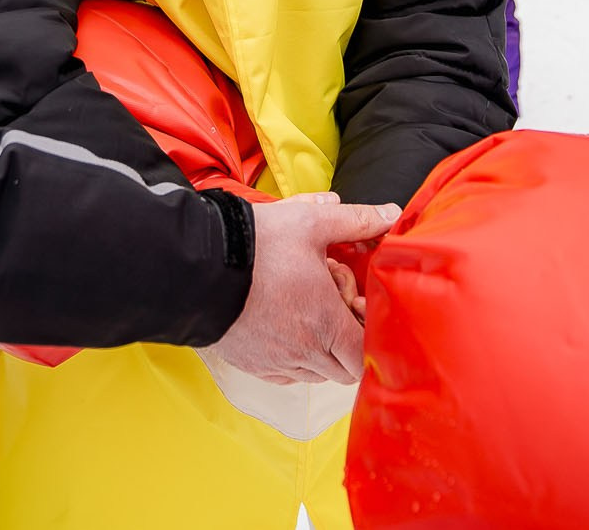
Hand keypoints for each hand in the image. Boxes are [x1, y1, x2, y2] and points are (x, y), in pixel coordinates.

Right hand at [207, 193, 399, 385]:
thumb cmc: (256, 245)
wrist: (197, 264)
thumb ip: (356, 221)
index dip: (367, 331)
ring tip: (302, 303)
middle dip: (346, 337)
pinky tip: (284, 321)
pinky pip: (286, 374)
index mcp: (325, 324)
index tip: (353, 302)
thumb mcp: (310, 222)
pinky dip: (295, 356)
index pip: (365, 356)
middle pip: (344, 368)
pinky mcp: (252, 365)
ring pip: (316, 371)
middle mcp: (303, 353)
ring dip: (320, 346)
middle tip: (327, 297)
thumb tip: (391, 215)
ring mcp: (275, 363)